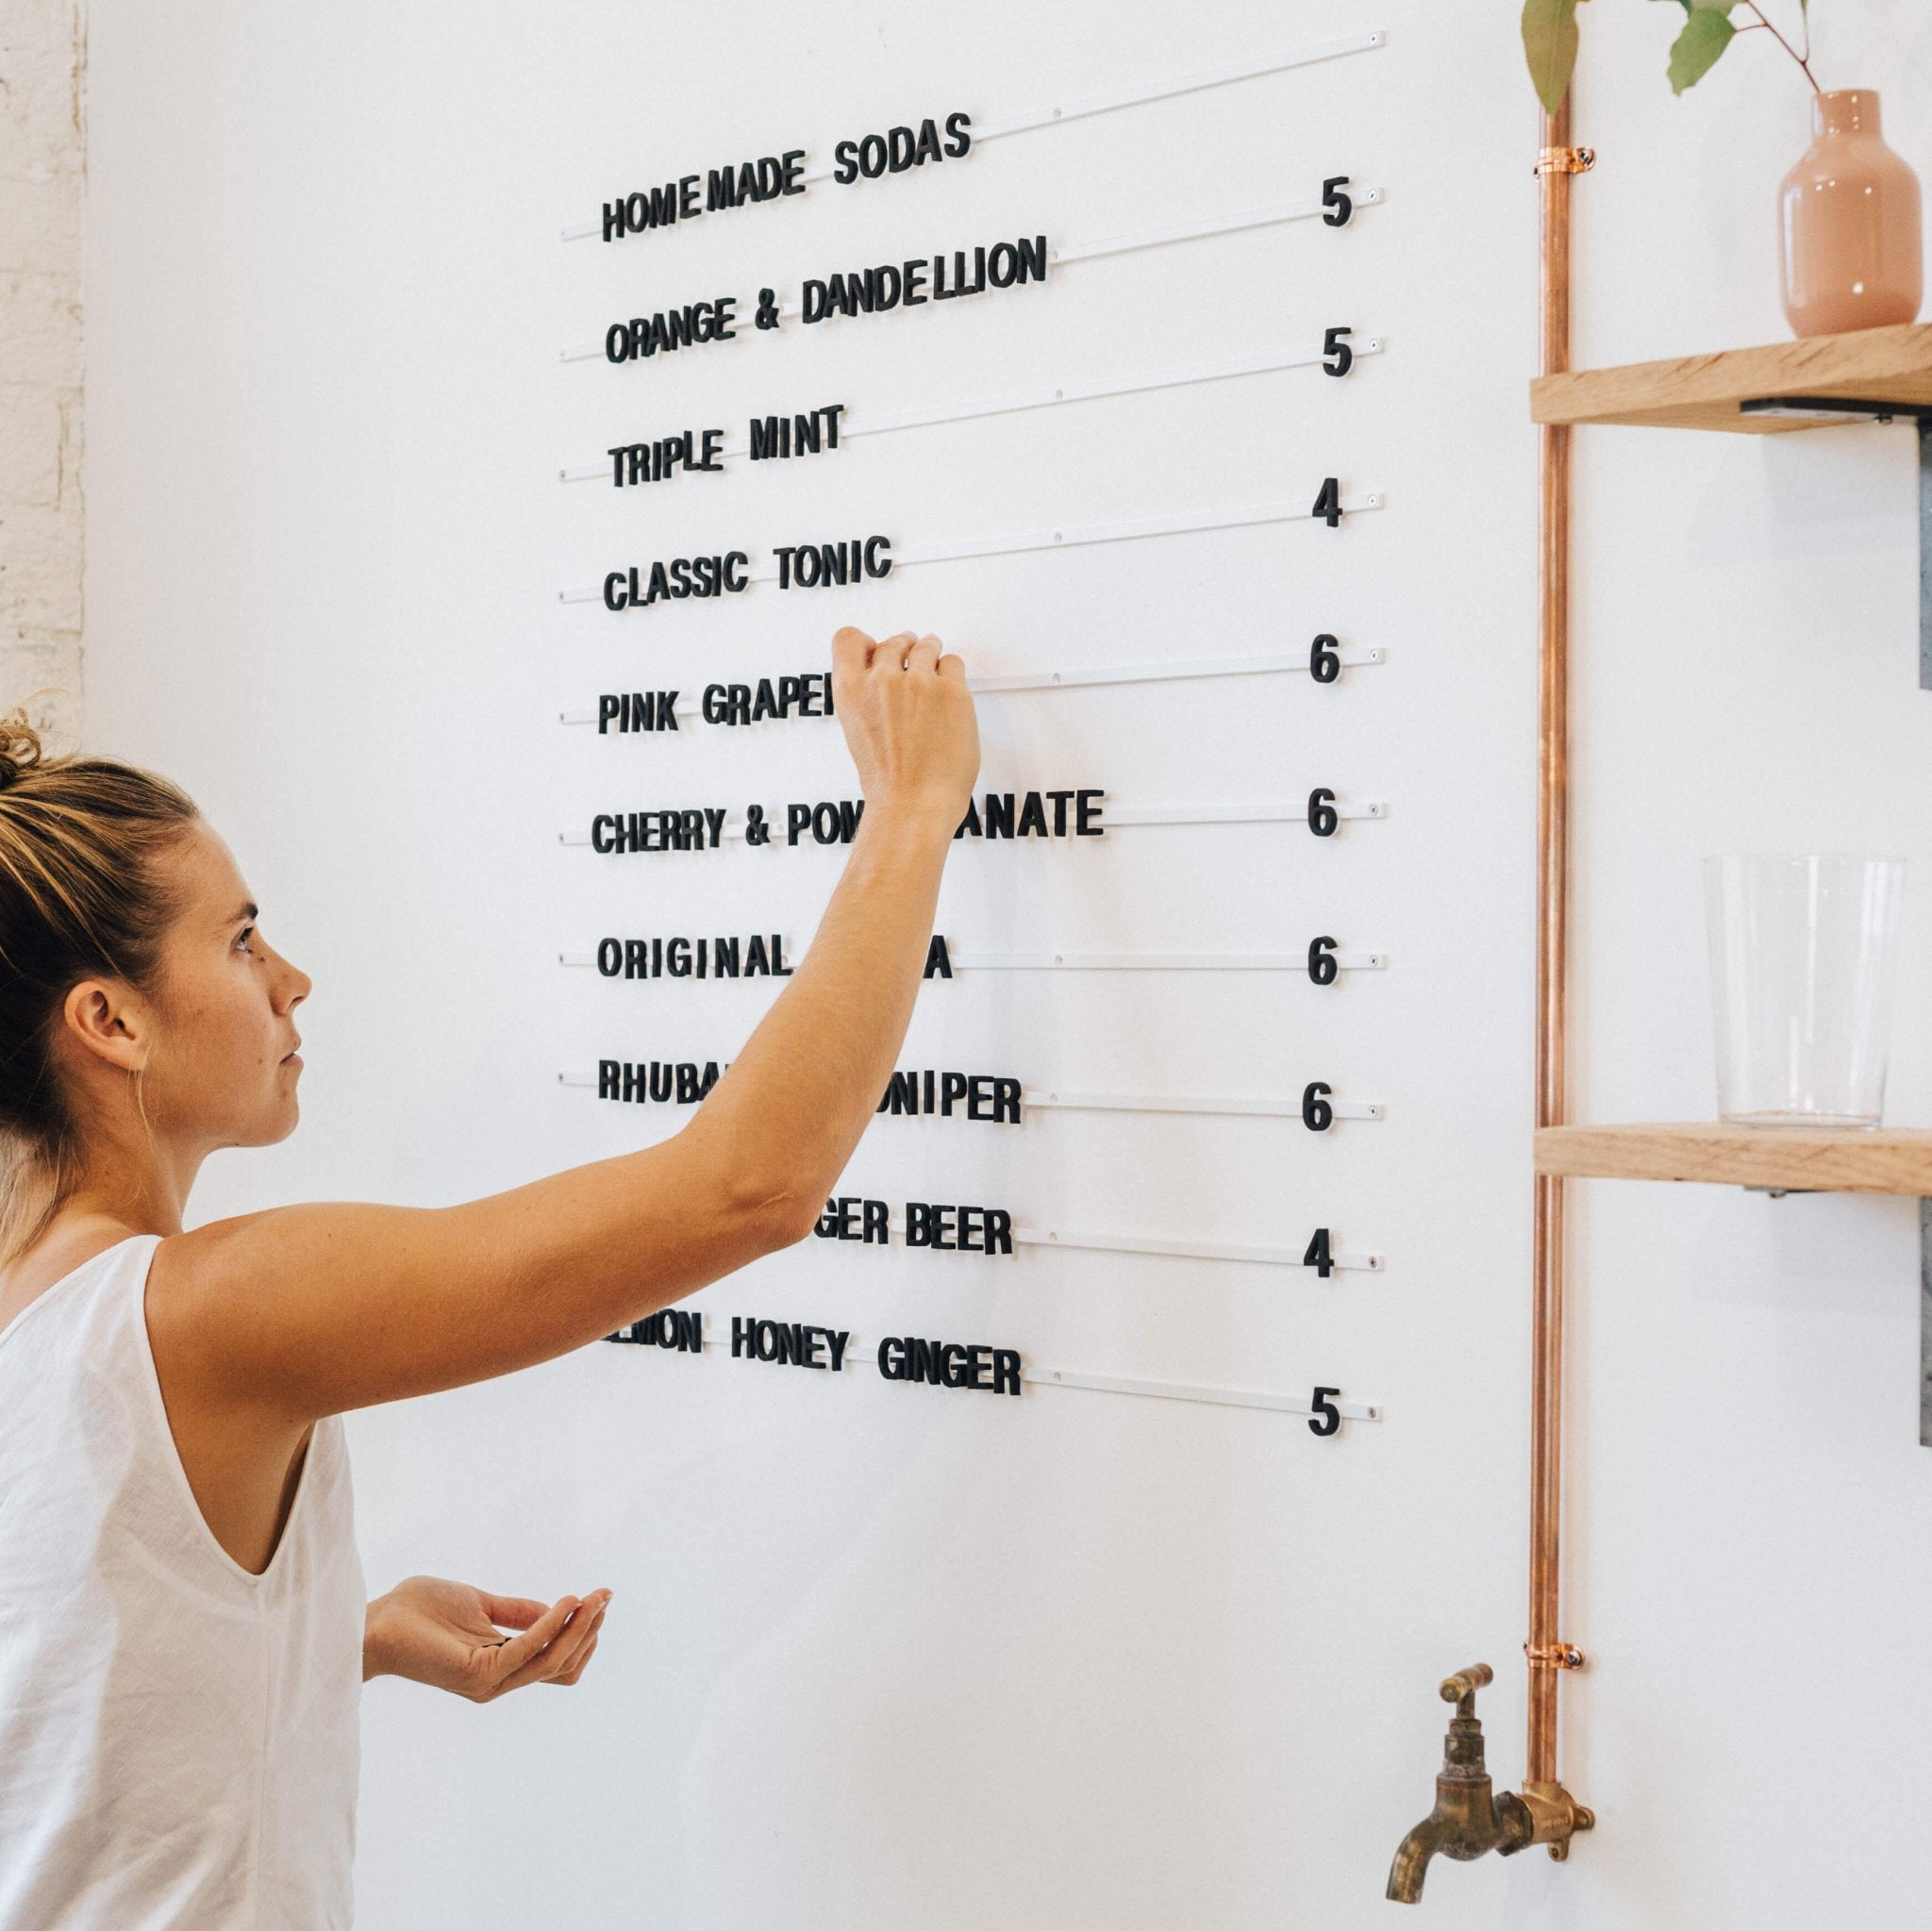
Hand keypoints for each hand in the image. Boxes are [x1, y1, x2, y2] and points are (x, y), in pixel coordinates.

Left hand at [363, 1574, 611, 1701]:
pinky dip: (551, 1626)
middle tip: (606, 1597)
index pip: (555, 1664)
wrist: (373, 1621)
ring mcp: (489, 1681)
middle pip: (562, 1667)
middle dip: (589, 1632)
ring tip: (593, 1598)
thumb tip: (555, 1610)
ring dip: (578, 1630)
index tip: (599, 1599)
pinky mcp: (477, 1672)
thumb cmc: (416, 1611)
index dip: (582, 1636)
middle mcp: (497, 1681)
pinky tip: (565, 1603)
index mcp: (499, 1667)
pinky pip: (527, 1649)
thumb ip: (515, 1612)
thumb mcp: (478, 1604)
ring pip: (551, 1662)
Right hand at [830, 627, 978, 830]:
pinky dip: (952, 674)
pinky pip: (953, 663)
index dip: (865, 642)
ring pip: (926, 646)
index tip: (875, 648)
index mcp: (851, 690)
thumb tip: (881, 683)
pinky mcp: (952, 690)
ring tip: (935, 665)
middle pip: (893, 642)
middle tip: (913, 657)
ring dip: (931, 654)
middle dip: (904, 648)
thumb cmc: (887, 782)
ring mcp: (919, 682)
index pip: (848, 638)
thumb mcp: (858, 734)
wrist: (914, 804)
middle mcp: (882, 680)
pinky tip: (950, 690)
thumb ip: (866, 701)